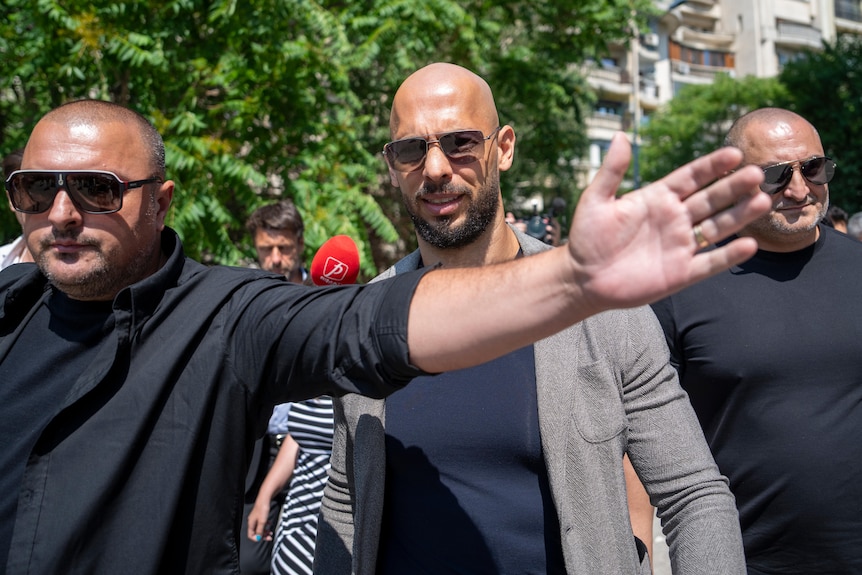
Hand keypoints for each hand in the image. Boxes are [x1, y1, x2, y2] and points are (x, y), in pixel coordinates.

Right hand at [246, 500, 273, 541]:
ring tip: (270, 532)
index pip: (250, 535)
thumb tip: (258, 538)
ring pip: (259, 528)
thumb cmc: (263, 509)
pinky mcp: (259, 515)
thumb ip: (260, 531)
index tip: (264, 539)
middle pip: (256, 532)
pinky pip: (262, 523)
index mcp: (251, 523)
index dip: (257, 539)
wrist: (265, 498)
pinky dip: (266, 526)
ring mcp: (256, 518)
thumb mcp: (262, 522)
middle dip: (262, 536)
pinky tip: (269, 524)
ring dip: (265, 531)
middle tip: (270, 537)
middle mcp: (252, 521)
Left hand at [566, 132, 768, 310]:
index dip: (711, 166)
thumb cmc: (587, 238)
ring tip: (763, 201)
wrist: (582, 278)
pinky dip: (729, 255)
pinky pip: (710, 262)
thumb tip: (620, 136)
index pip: (691, 177)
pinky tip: (749, 244)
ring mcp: (680, 245)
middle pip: (711, 199)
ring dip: (740, 215)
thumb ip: (611, 171)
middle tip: (757, 174)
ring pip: (717, 227)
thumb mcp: (595, 200)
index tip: (733, 153)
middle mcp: (675, 219)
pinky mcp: (681, 273)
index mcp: (658, 198)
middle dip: (733, 187)